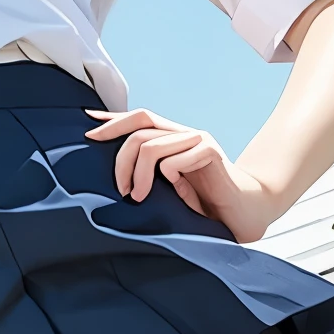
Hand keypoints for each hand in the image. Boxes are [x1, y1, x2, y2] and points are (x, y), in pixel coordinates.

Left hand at [84, 108, 280, 243]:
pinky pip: (177, 158)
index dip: (111, 120)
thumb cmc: (207, 205)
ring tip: (138, 197)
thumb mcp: (170, 191)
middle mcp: (183, 134)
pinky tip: (174, 192)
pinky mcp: (212, 153)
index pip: (138, 119)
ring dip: (138, 174)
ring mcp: (198, 140)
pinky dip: (168, 175)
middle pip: (139, 127)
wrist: (246, 213)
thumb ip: (150, 177)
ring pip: (151, 145)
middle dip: (119, 157)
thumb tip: (117, 179)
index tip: (87, 128)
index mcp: (172, 140)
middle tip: (120, 189)